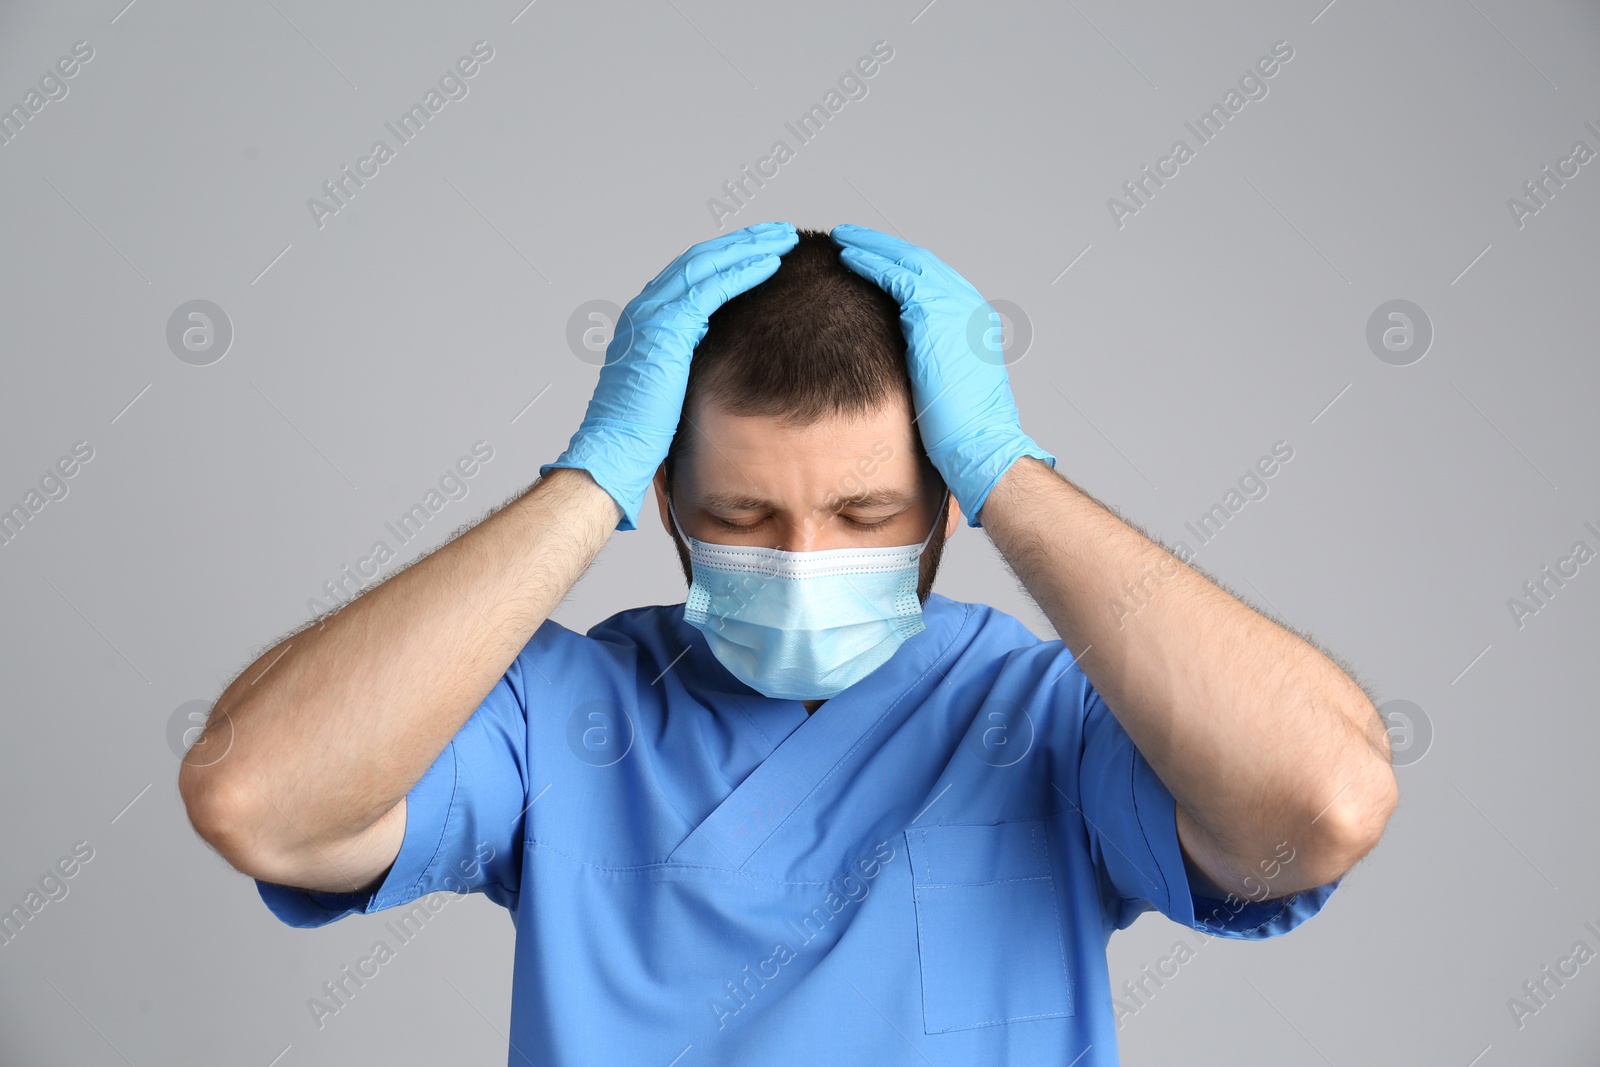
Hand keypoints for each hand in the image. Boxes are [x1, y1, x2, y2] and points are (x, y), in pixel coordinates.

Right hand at [541, 221, 798, 530]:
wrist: (617, 451)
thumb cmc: (646, 434)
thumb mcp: (673, 386)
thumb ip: (692, 363)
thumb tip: (725, 361)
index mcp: (645, 321)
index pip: (692, 275)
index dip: (728, 259)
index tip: (762, 252)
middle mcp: (645, 309)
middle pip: (700, 260)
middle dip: (742, 244)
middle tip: (779, 234)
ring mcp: (652, 314)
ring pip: (707, 265)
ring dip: (747, 249)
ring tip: (782, 240)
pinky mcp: (666, 327)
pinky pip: (711, 287)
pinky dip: (742, 271)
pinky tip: (770, 263)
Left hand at [831, 224, 1054, 527]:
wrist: (979, 448)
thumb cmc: (959, 436)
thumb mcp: (943, 390)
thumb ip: (926, 366)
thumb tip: (900, 371)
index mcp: (971, 323)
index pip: (929, 282)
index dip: (898, 267)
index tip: (871, 261)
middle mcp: (967, 307)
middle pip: (919, 264)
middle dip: (883, 248)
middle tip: (851, 238)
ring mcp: (954, 307)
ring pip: (907, 262)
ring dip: (872, 248)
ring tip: (844, 240)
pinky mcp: (934, 315)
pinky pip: (897, 275)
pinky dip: (872, 262)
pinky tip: (848, 257)